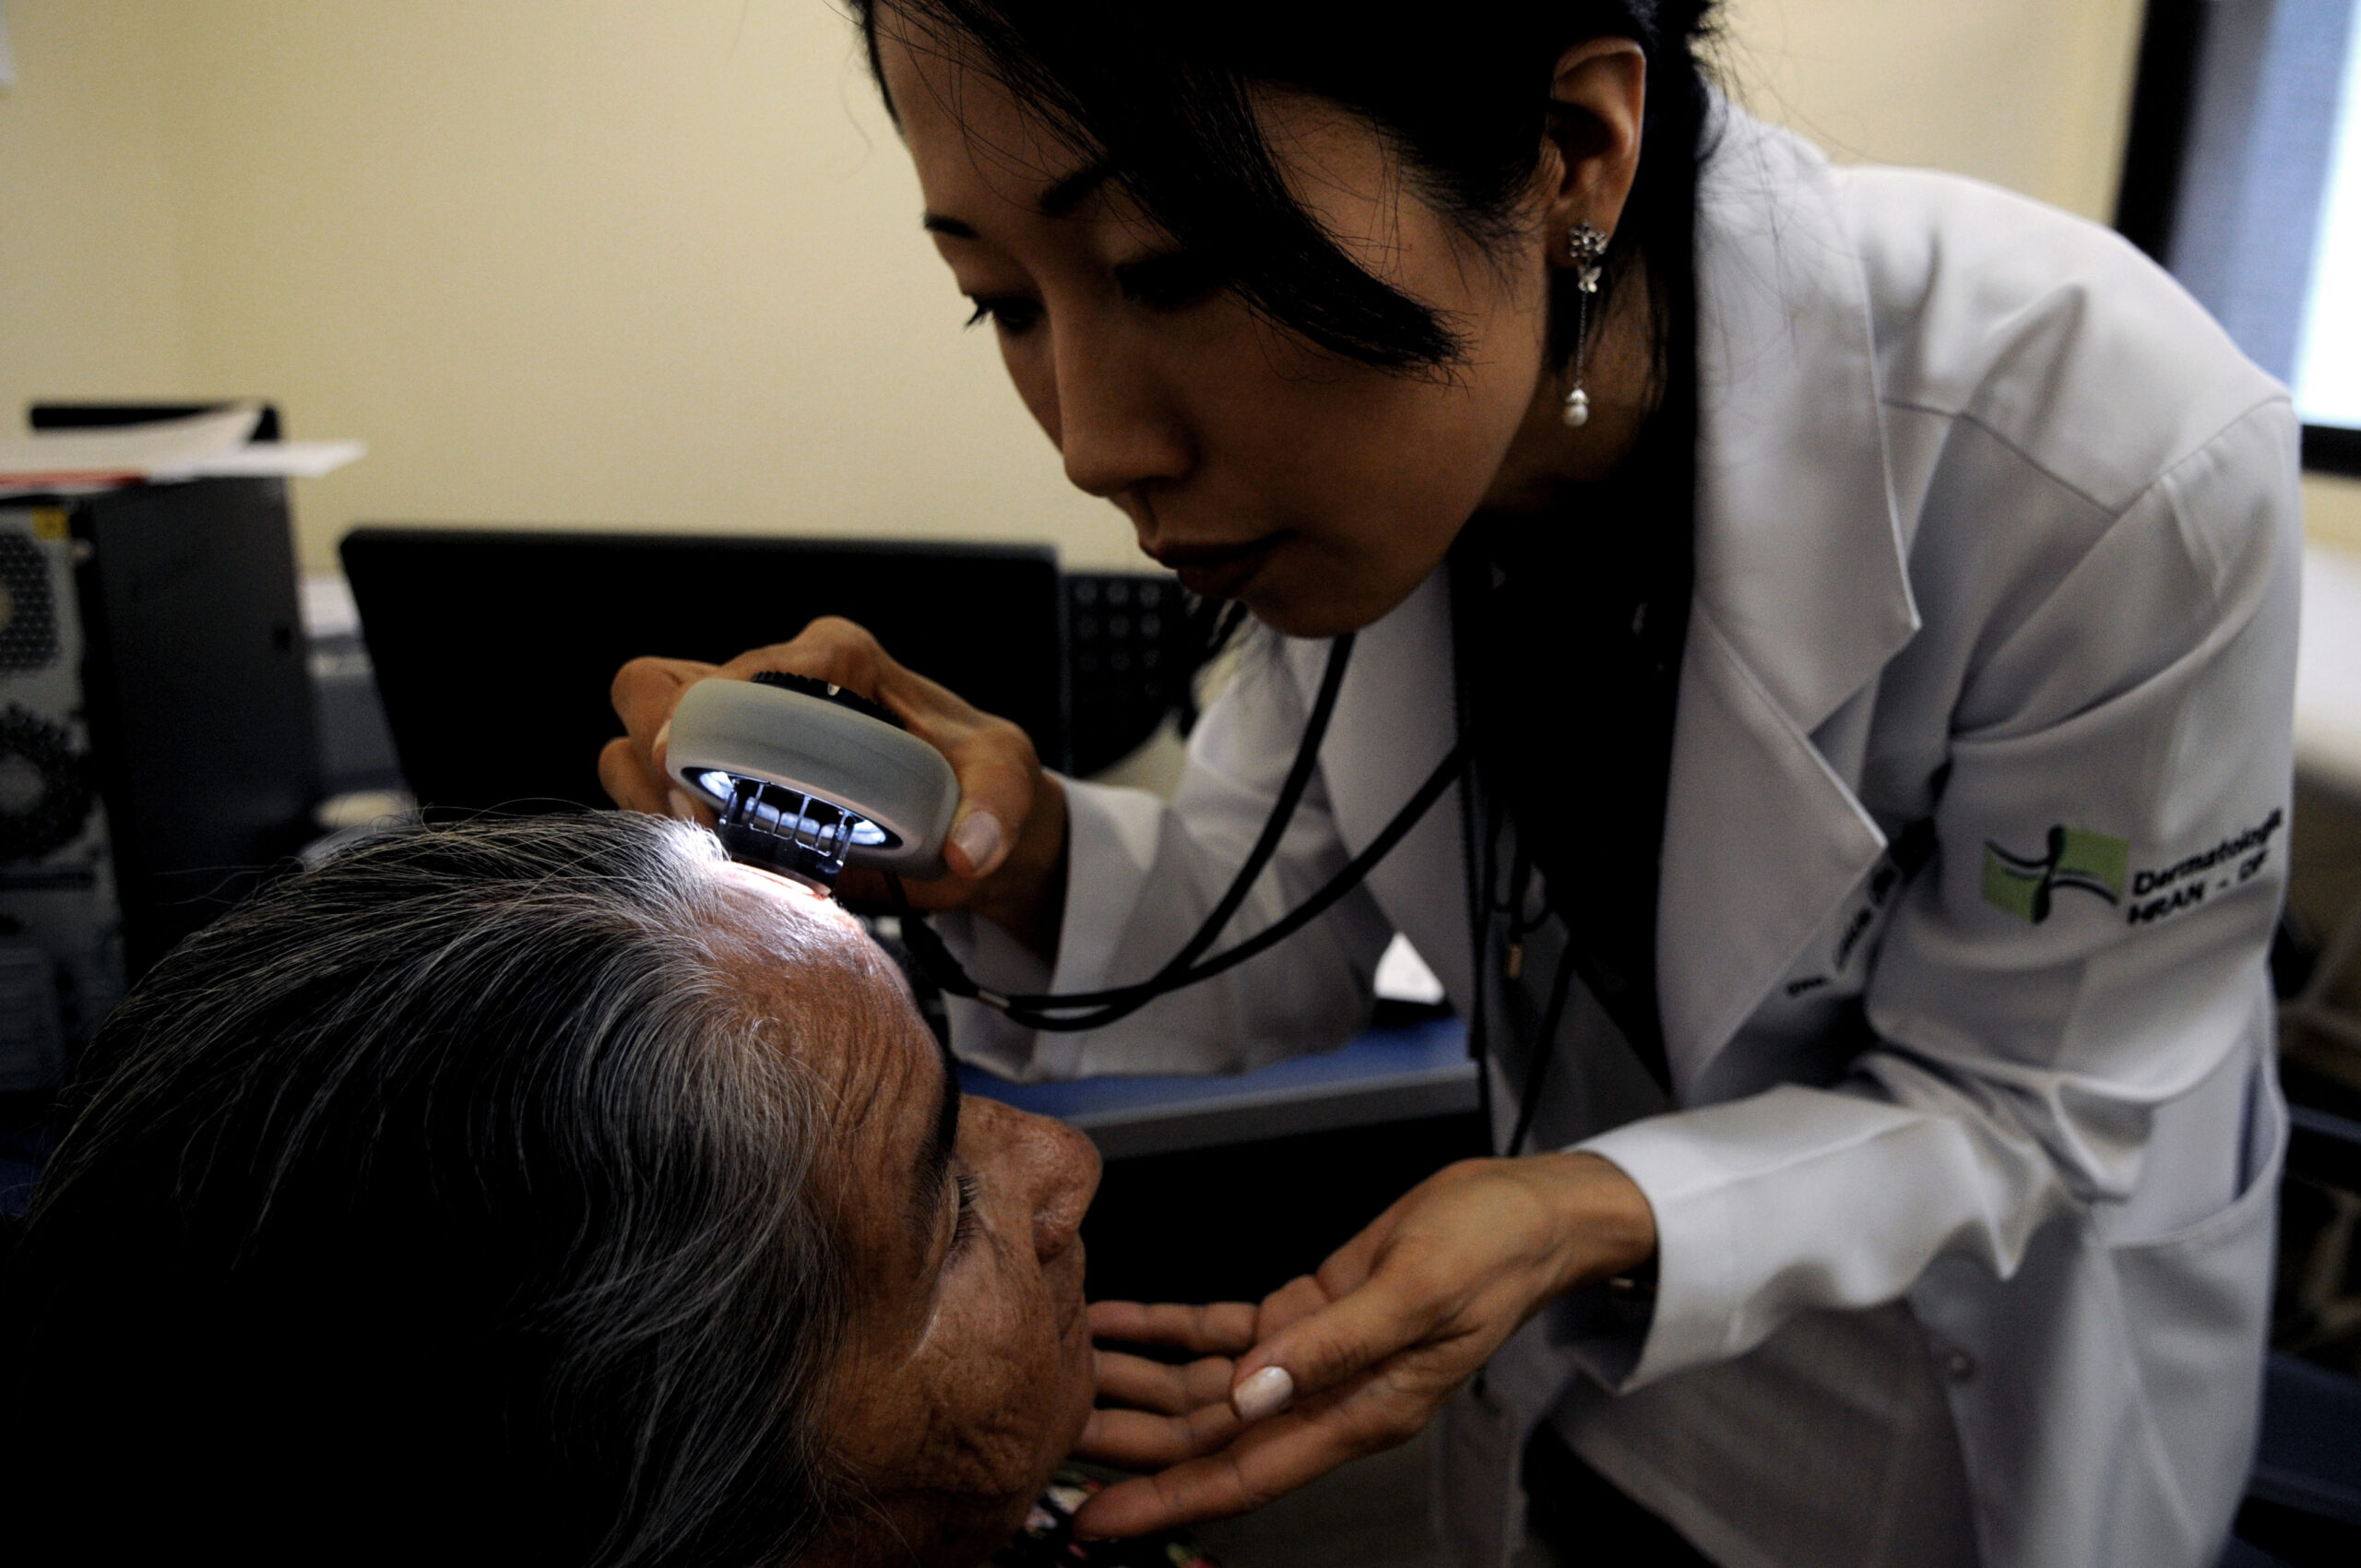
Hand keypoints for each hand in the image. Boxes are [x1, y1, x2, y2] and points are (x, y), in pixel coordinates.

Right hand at [600, 617, 1068, 956]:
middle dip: (658, 751)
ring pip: (632, 737)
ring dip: (646, 796)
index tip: (703, 781)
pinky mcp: (717, 777)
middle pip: (654, 685)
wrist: (962, 816)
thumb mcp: (1005, 782)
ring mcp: (734, 729)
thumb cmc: (977, 780)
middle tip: (699, 825)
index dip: (718, 712)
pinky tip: (710, 866)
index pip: (754, 664)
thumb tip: (968, 853)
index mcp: (839, 659)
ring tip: (703, 852)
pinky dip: (658, 828)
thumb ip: (996, 810)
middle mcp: (771, 680)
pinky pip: (646, 788)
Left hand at [1072, 1152, 1654, 1537]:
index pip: (1243, 1474)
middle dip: (1131, 1446)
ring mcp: (1310, 1357)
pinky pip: (1219, 1329)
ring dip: (1137, 1385)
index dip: (1167, 1502)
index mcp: (1357, 1413)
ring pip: (1203, 1387)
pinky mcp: (1305, 1312)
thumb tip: (1250, 1393)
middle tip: (1051, 1447)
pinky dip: (1166, 1326)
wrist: (1525, 1211)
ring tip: (1066, 1385)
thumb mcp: (1415, 1293)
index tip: (1100, 1521)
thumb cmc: (1490, 1251)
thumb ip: (1331, 1347)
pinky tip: (1118, 1320)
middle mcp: (1324, 1396)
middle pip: (1207, 1437)